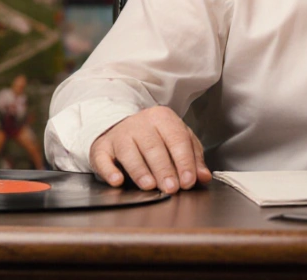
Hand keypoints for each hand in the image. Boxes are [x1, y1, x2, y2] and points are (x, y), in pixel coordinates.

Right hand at [89, 106, 211, 193]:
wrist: (121, 127)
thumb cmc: (155, 137)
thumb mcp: (178, 141)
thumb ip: (193, 158)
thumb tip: (204, 176)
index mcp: (163, 118)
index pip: (177, 139)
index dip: (184, 161)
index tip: (188, 181)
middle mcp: (140, 123)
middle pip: (154, 147)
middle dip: (164, 169)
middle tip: (171, 188)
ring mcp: (119, 134)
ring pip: (129, 152)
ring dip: (140, 171)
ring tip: (150, 186)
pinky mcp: (102, 147)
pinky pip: (103, 159)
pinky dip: (109, 171)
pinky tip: (117, 181)